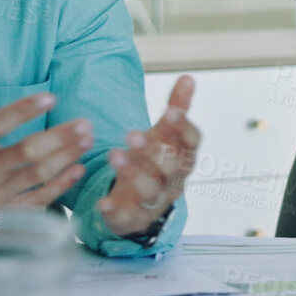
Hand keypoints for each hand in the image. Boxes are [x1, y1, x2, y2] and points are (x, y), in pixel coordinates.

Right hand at [0, 49, 93, 234]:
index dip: (24, 110)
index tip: (51, 97)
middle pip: (27, 153)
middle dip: (59, 137)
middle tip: (85, 123)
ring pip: (37, 176)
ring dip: (66, 157)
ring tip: (88, 139)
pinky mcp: (1, 214)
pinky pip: (36, 200)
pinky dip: (60, 186)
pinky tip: (78, 168)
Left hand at [97, 75, 200, 237]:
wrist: (143, 204)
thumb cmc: (156, 163)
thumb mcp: (164, 135)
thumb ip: (177, 108)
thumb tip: (188, 76)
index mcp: (184, 158)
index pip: (192, 143)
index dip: (183, 128)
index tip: (169, 111)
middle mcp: (174, 182)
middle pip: (171, 169)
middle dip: (153, 152)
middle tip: (131, 134)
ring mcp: (154, 203)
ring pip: (150, 192)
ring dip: (133, 175)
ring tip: (114, 154)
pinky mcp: (133, 219)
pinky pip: (126, 218)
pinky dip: (115, 211)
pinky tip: (103, 201)